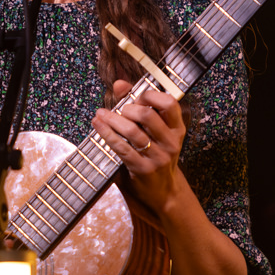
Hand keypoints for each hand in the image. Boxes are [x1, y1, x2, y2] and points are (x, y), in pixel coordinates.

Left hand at [91, 80, 186, 215]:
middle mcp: (171, 142)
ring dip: (112, 120)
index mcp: (177, 129)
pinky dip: (107, 134)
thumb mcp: (154, 132)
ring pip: (132, 131)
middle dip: (127, 108)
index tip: (136, 97)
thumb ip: (138, 105)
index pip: (169, 103)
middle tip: (118, 110)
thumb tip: (119, 83)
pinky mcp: (143, 169)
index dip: (150, 95)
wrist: (163, 192)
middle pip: (147, 115)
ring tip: (100, 114)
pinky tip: (98, 126)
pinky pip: (122, 148)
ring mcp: (158, 157)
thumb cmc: (155, 155)